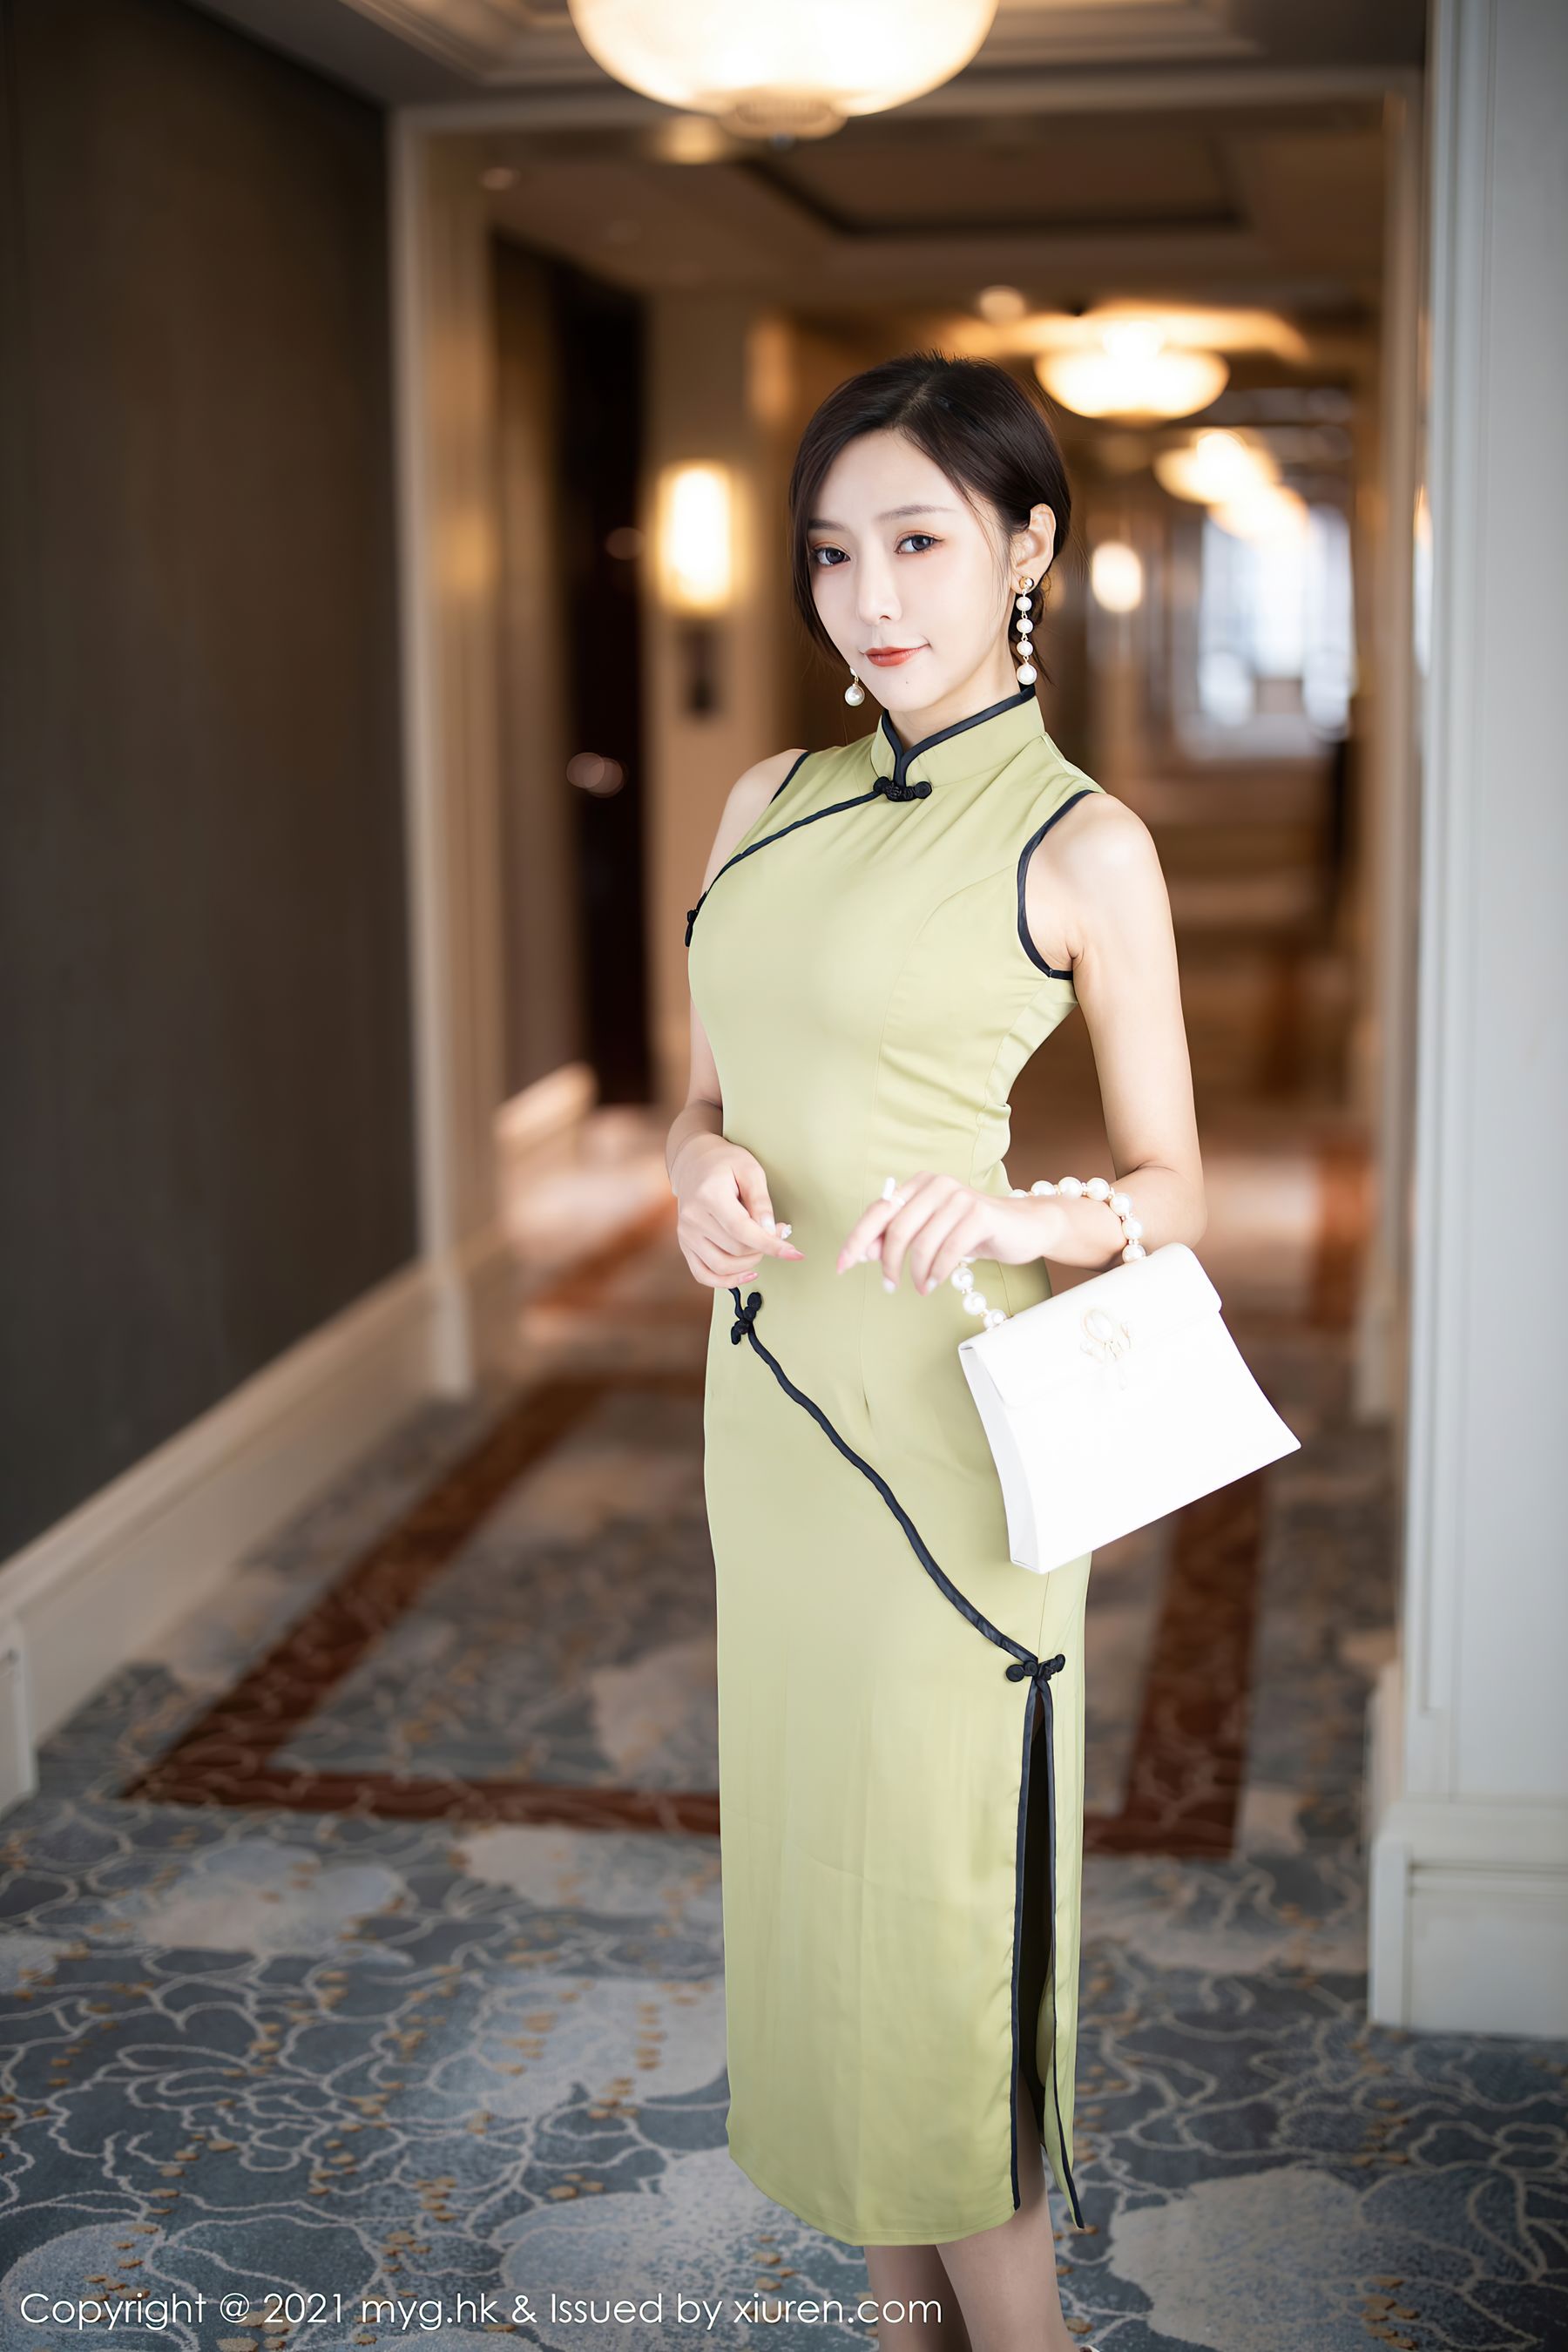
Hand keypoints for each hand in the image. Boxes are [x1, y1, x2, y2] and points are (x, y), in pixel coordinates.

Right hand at [672, 1137, 805, 1290]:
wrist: (694, 1162)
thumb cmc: (725, 1163)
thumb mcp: (750, 1171)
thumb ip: (761, 1202)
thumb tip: (771, 1232)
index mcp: (709, 1196)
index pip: (743, 1231)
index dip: (770, 1245)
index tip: (793, 1252)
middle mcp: (693, 1218)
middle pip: (736, 1250)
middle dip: (764, 1247)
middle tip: (778, 1232)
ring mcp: (686, 1234)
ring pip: (723, 1266)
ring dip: (750, 1263)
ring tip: (762, 1245)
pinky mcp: (685, 1244)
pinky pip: (704, 1275)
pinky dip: (726, 1281)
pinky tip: (747, 1272)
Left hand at [835, 1174, 1058, 1295]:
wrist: (1024, 1227)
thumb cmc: (972, 1232)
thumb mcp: (931, 1234)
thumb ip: (898, 1238)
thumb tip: (864, 1251)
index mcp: (919, 1185)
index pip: (878, 1211)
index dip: (857, 1239)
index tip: (842, 1266)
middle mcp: (936, 1185)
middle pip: (896, 1229)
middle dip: (888, 1263)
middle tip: (889, 1285)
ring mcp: (959, 1197)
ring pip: (921, 1243)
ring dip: (916, 1273)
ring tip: (920, 1287)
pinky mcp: (980, 1215)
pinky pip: (947, 1250)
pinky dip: (936, 1273)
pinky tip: (933, 1284)